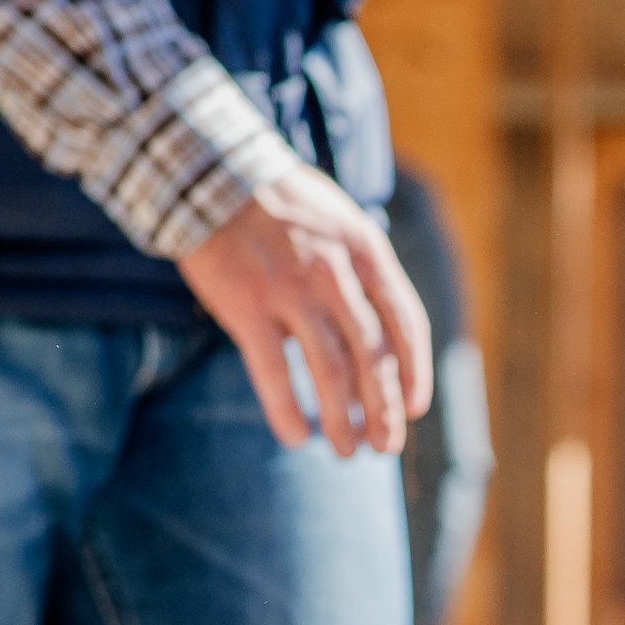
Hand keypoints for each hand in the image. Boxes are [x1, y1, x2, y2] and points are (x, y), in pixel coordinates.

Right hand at [179, 160, 432, 456]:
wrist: (210, 172)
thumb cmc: (281, 204)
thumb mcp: (341, 221)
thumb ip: (365, 271)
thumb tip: (387, 331)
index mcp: (366, 252)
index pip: (407, 324)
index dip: (414, 373)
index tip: (413, 409)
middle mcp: (335, 273)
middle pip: (374, 357)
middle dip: (384, 410)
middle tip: (385, 446)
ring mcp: (290, 290)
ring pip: (331, 373)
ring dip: (343, 420)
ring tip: (347, 452)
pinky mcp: (246, 306)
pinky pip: (274, 373)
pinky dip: (287, 411)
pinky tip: (296, 438)